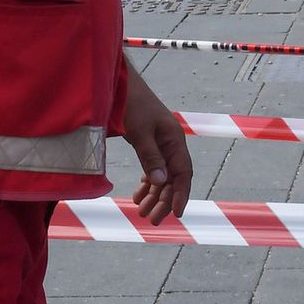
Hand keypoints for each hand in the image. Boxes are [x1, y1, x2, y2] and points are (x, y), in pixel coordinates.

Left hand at [122, 66, 191, 224]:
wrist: (119, 84)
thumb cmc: (131, 103)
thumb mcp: (140, 131)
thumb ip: (150, 156)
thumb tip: (162, 182)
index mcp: (174, 138)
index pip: (184, 172)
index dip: (181, 194)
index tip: (176, 213)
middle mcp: (170, 143)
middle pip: (173, 178)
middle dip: (164, 200)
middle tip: (152, 220)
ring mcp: (159, 143)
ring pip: (162, 176)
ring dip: (154, 194)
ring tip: (142, 212)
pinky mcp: (147, 143)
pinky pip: (152, 168)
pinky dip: (146, 183)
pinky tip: (138, 196)